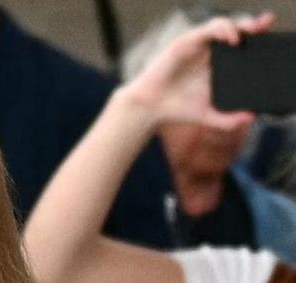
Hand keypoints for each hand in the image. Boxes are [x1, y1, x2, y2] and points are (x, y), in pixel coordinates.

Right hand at [123, 14, 273, 129]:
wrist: (150, 109)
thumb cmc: (177, 110)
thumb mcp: (208, 116)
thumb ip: (228, 120)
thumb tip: (251, 118)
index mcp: (218, 65)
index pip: (242, 46)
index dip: (256, 40)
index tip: (267, 40)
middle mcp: (209, 53)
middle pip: (236, 31)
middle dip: (253, 27)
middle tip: (264, 28)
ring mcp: (197, 46)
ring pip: (223, 25)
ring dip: (238, 26)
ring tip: (244, 38)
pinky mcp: (185, 42)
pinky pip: (207, 29)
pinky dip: (221, 30)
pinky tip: (230, 40)